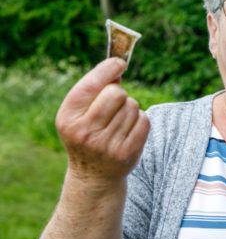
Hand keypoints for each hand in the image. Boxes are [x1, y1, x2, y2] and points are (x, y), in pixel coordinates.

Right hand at [55, 58, 149, 184]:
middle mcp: (85, 132)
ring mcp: (106, 145)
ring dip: (130, 109)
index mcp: (68, 118)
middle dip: (119, 93)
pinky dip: (140, 121)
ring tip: (119, 122)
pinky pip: (144, 120)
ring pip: (133, 106)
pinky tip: (129, 130)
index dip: (108, 69)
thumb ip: (94, 88)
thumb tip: (117, 64)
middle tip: (114, 104)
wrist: (93, 175)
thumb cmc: (88, 133)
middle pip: (117, 93)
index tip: (120, 62)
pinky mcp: (127, 153)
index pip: (91, 85)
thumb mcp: (80, 113)